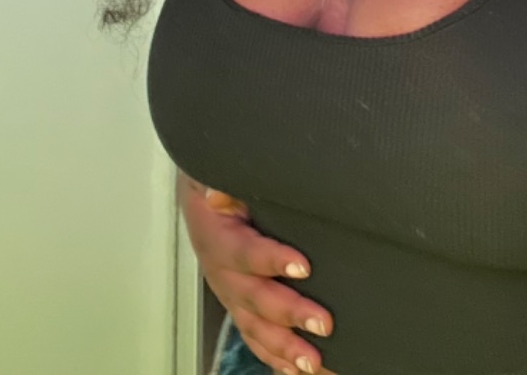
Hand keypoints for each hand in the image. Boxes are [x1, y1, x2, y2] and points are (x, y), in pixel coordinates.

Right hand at [179, 174, 335, 374]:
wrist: (204, 193)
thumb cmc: (219, 182)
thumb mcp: (218, 171)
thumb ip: (222, 179)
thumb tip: (218, 194)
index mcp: (216, 236)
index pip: (242, 252)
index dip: (270, 261)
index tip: (302, 267)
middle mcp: (221, 271)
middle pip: (252, 297)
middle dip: (288, 313)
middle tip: (322, 323)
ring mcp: (231, 293)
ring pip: (254, 326)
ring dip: (283, 347)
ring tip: (312, 361)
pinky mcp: (241, 306)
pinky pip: (256, 336)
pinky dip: (276, 357)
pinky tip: (297, 370)